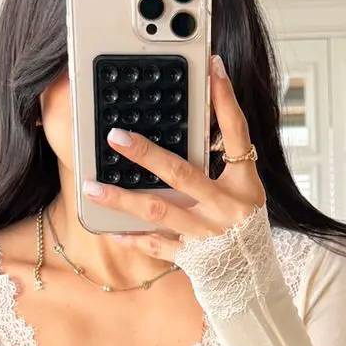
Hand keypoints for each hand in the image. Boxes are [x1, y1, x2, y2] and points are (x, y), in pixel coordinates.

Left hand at [83, 54, 264, 257]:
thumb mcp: (247, 190)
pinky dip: (133, 239)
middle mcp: (226, 208)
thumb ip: (225, 161)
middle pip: (182, 174)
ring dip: (122, 199)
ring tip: (91, 186)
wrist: (254, 278)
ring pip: (159, 212)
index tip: (214, 67)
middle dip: (145, 154)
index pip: (237, 134)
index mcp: (244, 184)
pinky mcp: (193, 258)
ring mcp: (207, 234)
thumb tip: (196, 123)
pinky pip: (157, 248)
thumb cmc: (246, 228)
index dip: (226, 100)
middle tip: (115, 137)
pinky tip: (109, 230)